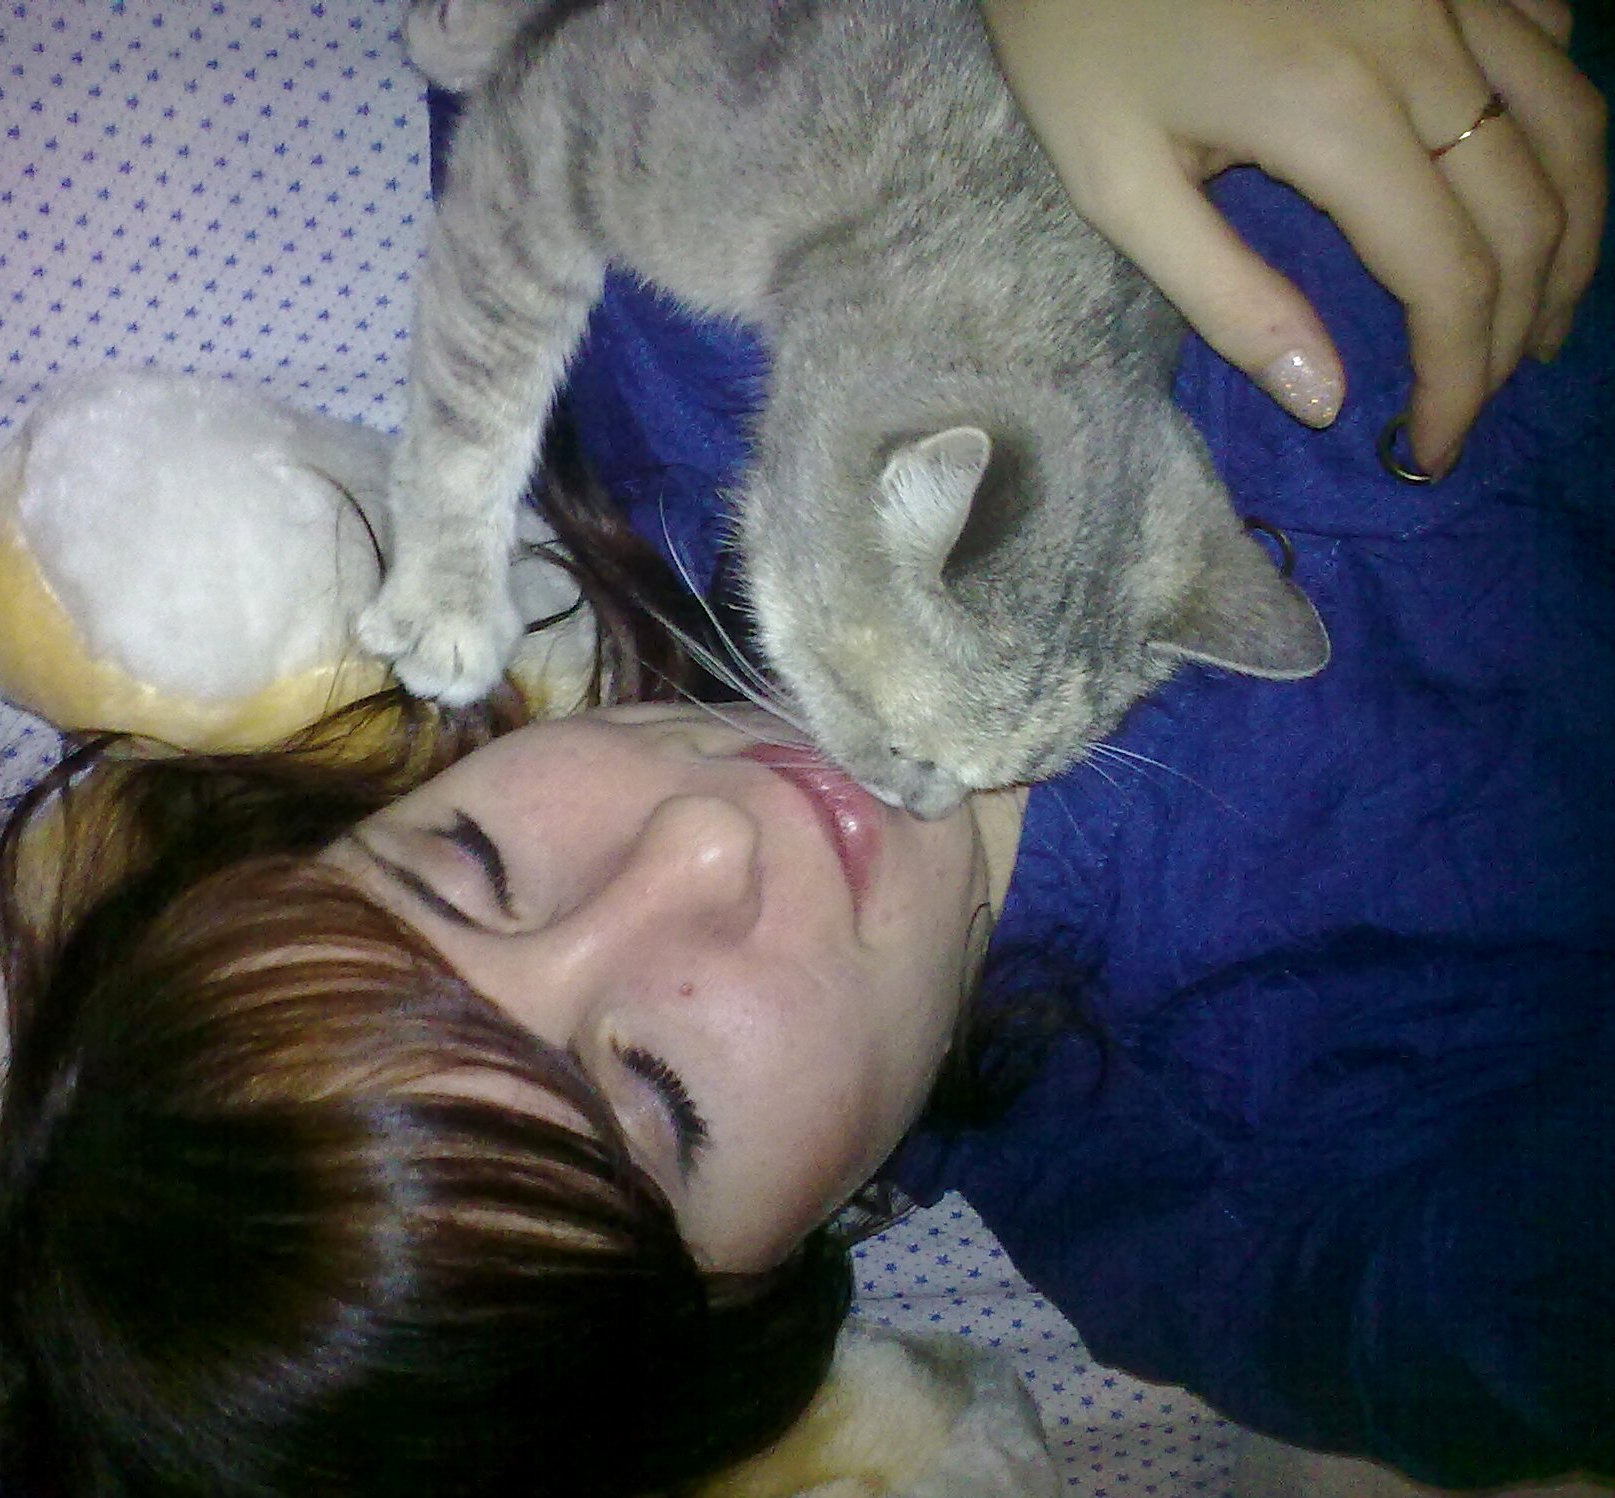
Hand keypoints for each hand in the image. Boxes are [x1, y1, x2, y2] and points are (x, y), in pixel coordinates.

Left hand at [979, 0, 1606, 477]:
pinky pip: (1547, 40)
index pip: (1451, 280)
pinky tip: (1521, 181)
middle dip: (1517, 331)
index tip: (1431, 451)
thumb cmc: (1078, 40)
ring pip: (1569, 125)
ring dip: (1571, 236)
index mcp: (1337, 117)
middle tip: (1478, 402)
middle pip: (1531, 212)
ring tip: (1534, 321)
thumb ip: (1227, 299)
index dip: (1459, 383)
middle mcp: (1424, 43)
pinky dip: (1556, 126)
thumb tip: (1324, 397)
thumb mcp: (1120, 187)